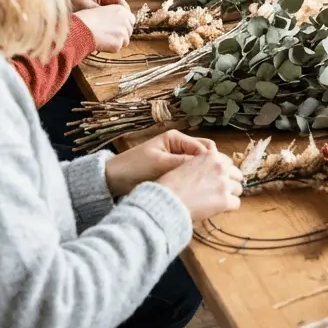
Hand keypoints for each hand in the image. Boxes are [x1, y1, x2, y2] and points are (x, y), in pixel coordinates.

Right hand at [75, 4, 134, 52]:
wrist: (81, 28)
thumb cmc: (86, 19)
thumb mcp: (102, 10)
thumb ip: (114, 16)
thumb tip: (120, 24)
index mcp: (121, 10)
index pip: (131, 19)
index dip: (124, 25)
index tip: (116, 29)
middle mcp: (125, 20)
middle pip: (129, 31)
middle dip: (121, 34)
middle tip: (108, 36)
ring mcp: (123, 32)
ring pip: (125, 41)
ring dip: (116, 41)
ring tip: (102, 39)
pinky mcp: (119, 43)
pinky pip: (117, 48)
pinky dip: (110, 48)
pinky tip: (101, 43)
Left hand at [104, 130, 218, 196]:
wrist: (113, 179)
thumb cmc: (134, 167)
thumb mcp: (160, 163)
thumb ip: (183, 162)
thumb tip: (207, 164)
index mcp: (176, 138)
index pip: (203, 146)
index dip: (210, 160)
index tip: (215, 173)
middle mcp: (180, 146)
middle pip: (204, 154)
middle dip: (209, 166)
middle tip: (215, 180)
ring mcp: (177, 158)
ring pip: (198, 165)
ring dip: (203, 173)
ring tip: (208, 186)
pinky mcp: (173, 170)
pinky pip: (190, 173)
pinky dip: (195, 179)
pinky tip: (198, 189)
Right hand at [156, 147, 243, 220]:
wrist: (165, 201)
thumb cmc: (169, 186)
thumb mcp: (185, 165)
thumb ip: (201, 164)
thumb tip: (207, 171)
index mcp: (210, 156)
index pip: (227, 162)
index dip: (223, 172)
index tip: (217, 179)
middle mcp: (220, 167)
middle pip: (236, 175)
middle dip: (229, 182)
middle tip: (218, 191)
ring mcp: (224, 184)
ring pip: (238, 189)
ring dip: (229, 195)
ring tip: (216, 201)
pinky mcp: (225, 200)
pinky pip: (236, 204)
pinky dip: (228, 208)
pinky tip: (217, 209)